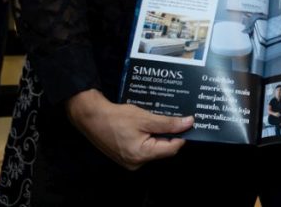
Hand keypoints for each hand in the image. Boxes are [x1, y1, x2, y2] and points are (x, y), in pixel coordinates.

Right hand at [65, 89, 192, 169]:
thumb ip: (168, 123)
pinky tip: (148, 125)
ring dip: (158, 135)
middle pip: (162, 149)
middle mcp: (136, 163)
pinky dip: (148, 137)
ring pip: (154, 148)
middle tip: (175, 118)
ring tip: (160, 119)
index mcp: (142, 155)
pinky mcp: (125, 156)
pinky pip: (144, 148)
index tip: (187, 122)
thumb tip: (189, 123)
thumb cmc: (117, 117)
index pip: (171, 149)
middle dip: (169, 134)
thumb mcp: (145, 118)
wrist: (92, 117)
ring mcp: (129, 161)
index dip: (181, 135)